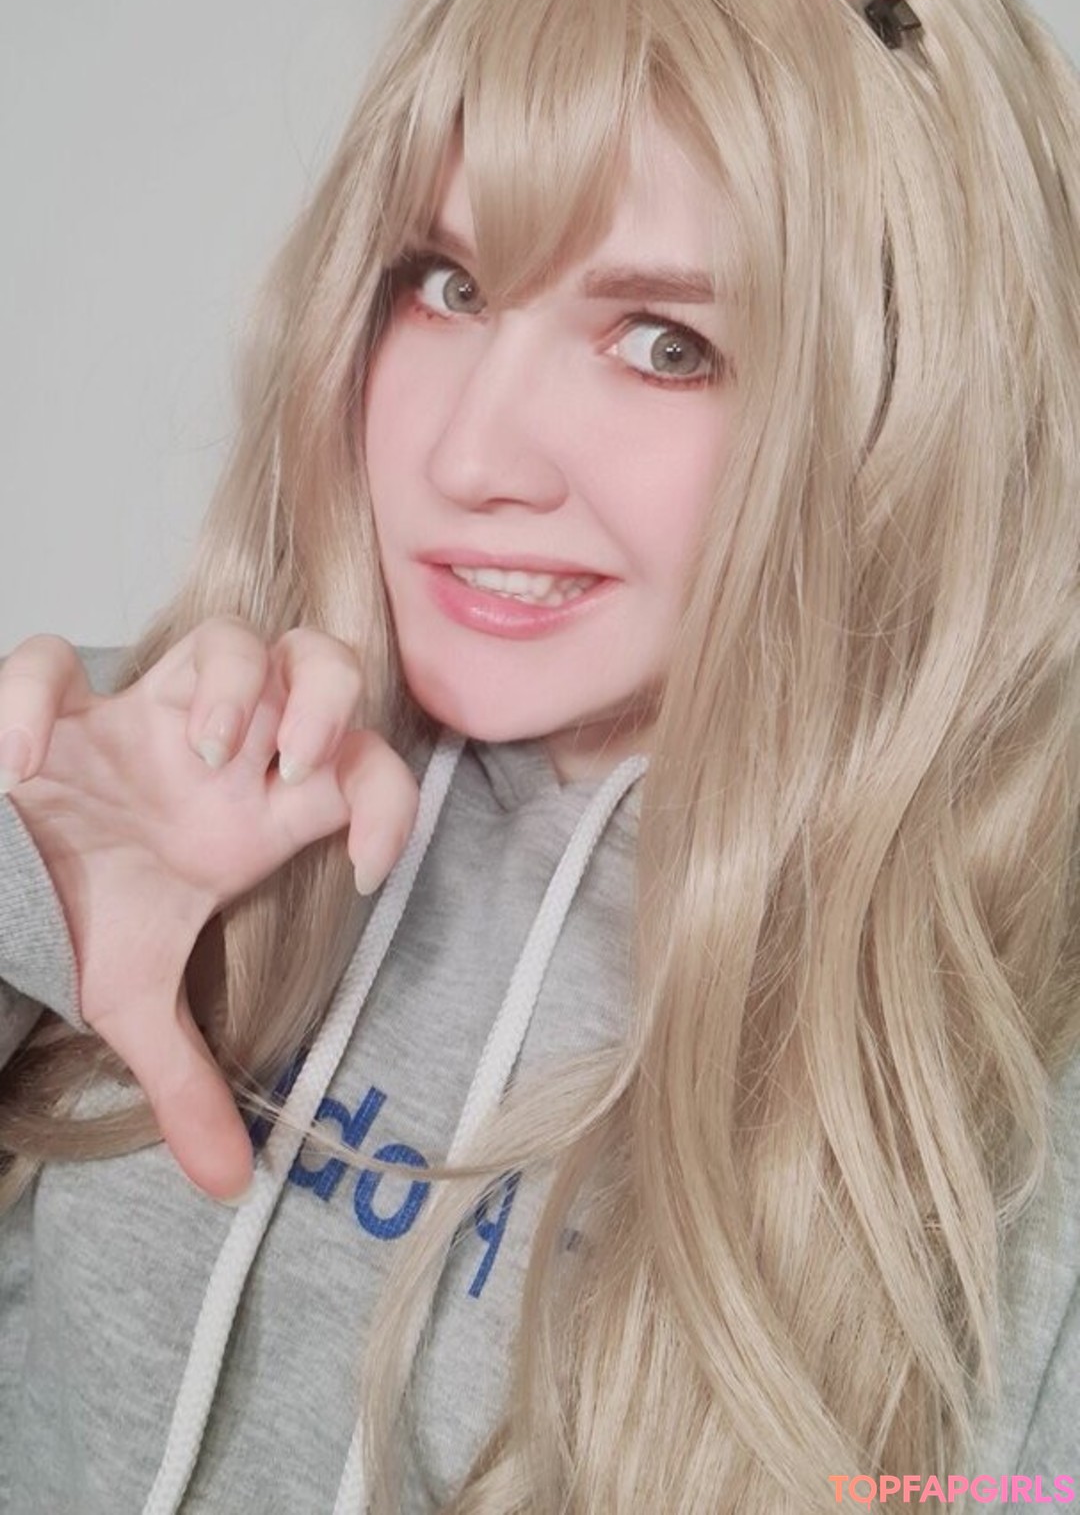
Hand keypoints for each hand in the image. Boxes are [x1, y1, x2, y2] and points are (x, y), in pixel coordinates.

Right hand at [0, 623, 418, 1201]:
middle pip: (317, 662)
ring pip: (224, 639)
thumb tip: (231, 1188)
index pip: (362, 763)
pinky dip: (32, 700)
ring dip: (230, 684)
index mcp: (255, 809)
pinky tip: (22, 765)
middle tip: (295, 765)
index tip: (367, 867)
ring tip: (202, 754)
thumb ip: (187, 1083)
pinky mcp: (53, 710)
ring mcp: (138, 716)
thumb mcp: (135, 1001)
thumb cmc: (81, 912)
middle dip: (325, 696)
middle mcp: (216, 749)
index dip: (389, 796)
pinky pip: (47, 663)